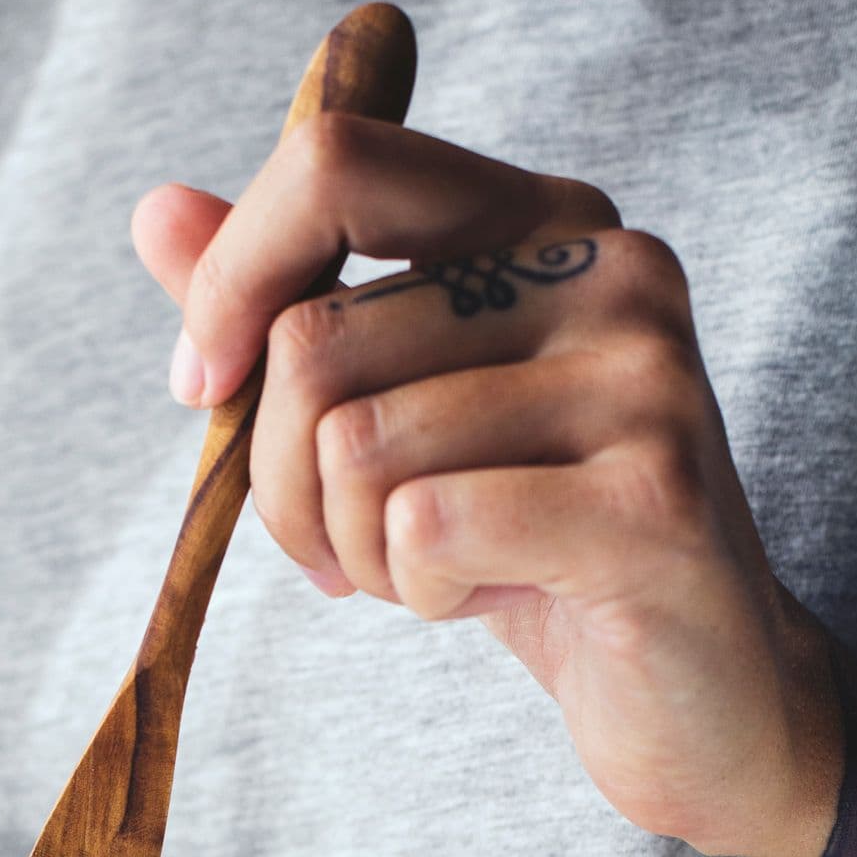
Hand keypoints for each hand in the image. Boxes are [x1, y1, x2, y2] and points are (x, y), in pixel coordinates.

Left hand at [132, 119, 840, 856]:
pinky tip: (491, 598)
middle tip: (348, 548)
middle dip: (284, 483)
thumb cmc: (531, 548)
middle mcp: (610, 268)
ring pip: (355, 448)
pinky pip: (424, 530)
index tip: (201, 385)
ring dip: (359, 550)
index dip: (232, 278)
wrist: (699, 690)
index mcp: (543, 220)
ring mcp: (644, 378)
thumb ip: (286, 309)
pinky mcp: (651, 500)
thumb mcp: (397, 417)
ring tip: (440, 571)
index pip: (336, 165)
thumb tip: (156, 211)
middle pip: (314, 342)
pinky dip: (420, 592)